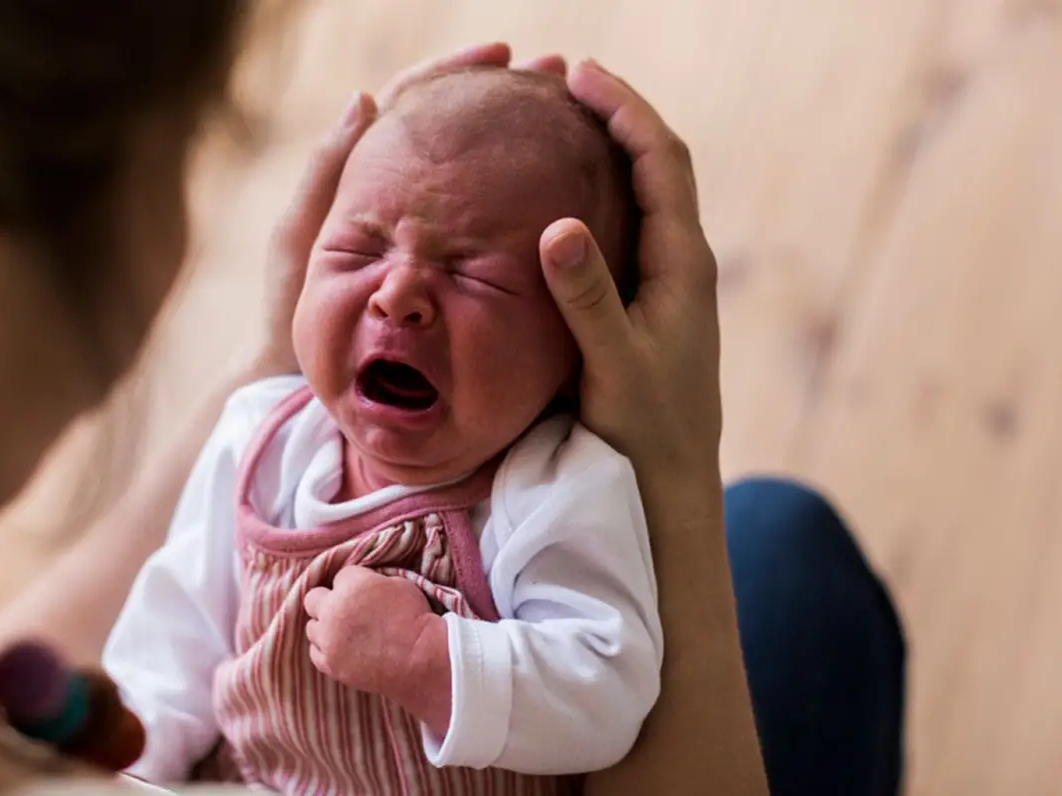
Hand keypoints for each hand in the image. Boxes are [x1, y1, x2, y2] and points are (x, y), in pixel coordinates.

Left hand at [248, 43, 566, 380]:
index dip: (456, 73)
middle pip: (461, 132)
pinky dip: (521, 205)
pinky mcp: (452, 274)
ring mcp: (433, 236)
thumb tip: (366, 99)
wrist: (304, 380)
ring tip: (572, 120)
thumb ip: (326, 172)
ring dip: (523, 144)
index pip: (416, 104)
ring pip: (481, 178)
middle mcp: (407, 199)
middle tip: (556, 77)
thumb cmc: (291, 312)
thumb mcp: (301, 237)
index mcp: (367, 177)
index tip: (501, 55)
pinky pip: (491, 231)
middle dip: (507, 99)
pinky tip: (561, 194)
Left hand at [303, 567, 446, 708]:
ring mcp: (328, 639)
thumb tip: (364, 585)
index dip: (355, 583)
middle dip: (328, 600)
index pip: (341, 575)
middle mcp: (333, 610)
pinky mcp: (330, 664)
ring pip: (312, 627)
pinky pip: (316, 652)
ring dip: (325, 626)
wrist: (421, 659)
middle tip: (346, 609)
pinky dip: (326, 649)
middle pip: (313, 598)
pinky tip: (343, 649)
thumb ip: (372, 581)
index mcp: (352, 585)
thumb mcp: (399, 584)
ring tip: (346, 632)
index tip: (366, 593)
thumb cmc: (416, 619)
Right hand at [539, 60, 721, 485]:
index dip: (624, 109)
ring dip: (609, 150)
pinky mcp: (648, 306)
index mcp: (683, 264)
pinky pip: (627, 228)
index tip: (579, 73)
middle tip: (563, 80)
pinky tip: (563, 199)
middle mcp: (683, 264)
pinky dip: (599, 195)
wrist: (671, 484)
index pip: (661, 161)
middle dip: (615, 115)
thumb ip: (588, 298)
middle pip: (657, 165)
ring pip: (643, 195)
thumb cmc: (646, 430)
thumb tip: (558, 226)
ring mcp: (668, 284)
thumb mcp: (613, 365)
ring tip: (561, 121)